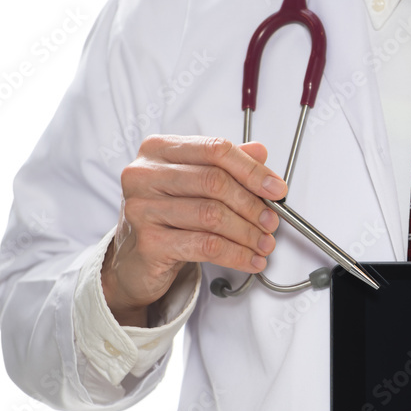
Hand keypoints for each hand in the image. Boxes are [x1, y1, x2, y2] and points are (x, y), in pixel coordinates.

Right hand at [101, 134, 287, 325]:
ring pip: (212, 216)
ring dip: (247, 233)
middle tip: (272, 222)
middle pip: (215, 182)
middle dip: (252, 205)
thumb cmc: (165, 217)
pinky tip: (250, 260)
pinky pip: (205, 246)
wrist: (133, 260)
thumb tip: (260, 153)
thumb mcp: (194, 183)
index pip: (215, 150)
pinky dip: (236, 254)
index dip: (252, 171)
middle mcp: (144, 174)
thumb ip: (225, 165)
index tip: (277, 189)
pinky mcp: (148, 242)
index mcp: (158, 150)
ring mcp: (141, 208)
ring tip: (264, 244)